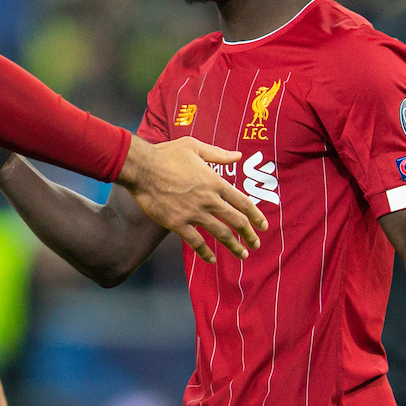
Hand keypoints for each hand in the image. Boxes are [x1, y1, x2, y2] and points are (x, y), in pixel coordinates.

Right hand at [117, 136, 267, 262]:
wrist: (141, 168)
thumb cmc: (166, 154)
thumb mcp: (194, 146)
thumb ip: (218, 154)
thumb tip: (238, 156)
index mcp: (214, 182)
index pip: (243, 202)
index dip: (256, 216)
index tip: (264, 226)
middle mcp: (208, 199)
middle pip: (236, 221)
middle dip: (250, 235)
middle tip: (256, 244)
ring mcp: (193, 213)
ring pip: (220, 234)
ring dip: (234, 246)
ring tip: (242, 255)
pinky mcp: (177, 223)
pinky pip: (196, 242)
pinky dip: (205, 252)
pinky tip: (212, 259)